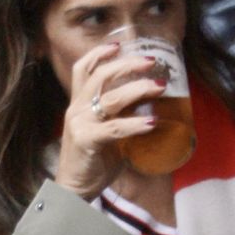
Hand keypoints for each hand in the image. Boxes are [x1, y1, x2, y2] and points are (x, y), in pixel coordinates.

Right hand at [53, 42, 167, 199]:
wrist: (75, 190)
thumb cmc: (95, 161)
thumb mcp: (109, 134)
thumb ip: (123, 119)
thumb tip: (152, 109)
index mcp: (79, 104)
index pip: (84, 69)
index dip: (100, 53)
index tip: (119, 44)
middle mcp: (77, 109)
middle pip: (100, 75)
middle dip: (127, 64)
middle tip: (150, 61)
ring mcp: (80, 123)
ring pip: (109, 97)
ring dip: (137, 89)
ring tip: (158, 87)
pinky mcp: (85, 140)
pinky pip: (114, 128)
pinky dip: (135, 124)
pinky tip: (152, 123)